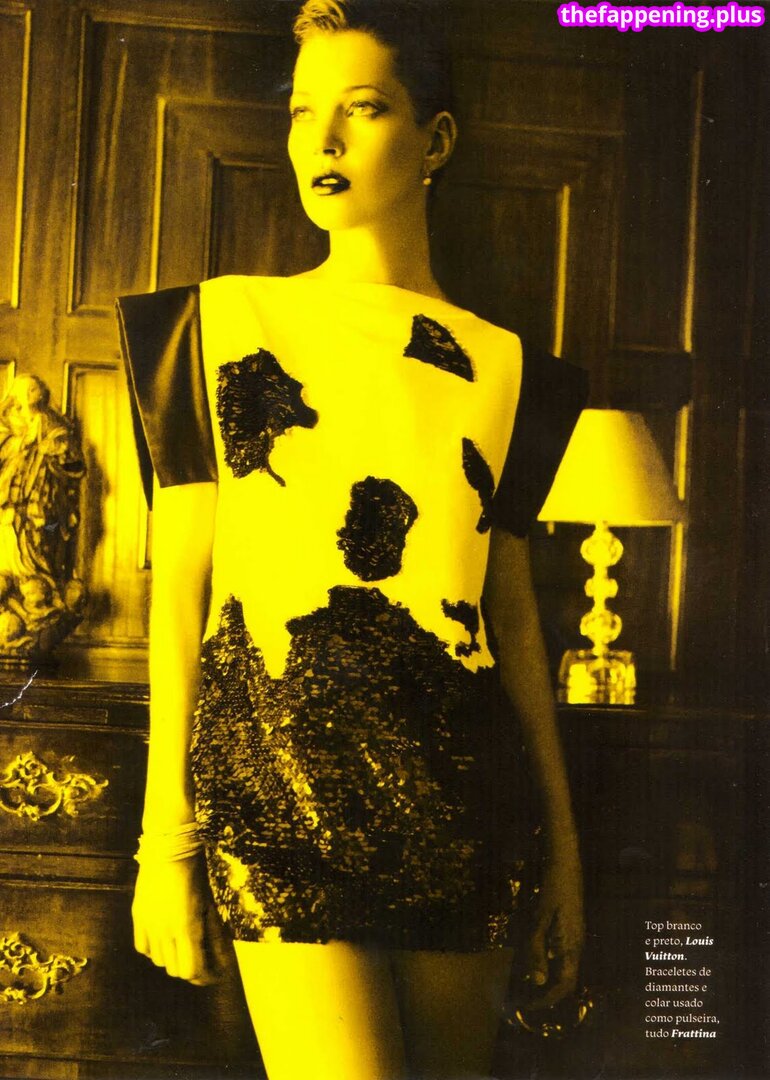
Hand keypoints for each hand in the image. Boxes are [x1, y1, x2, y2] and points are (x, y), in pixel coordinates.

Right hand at [132, 853, 230, 985]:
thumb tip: (224, 960)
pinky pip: (143, 947)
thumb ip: (214, 934)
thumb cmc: (195, 873)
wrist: (169, 848)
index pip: (192, 970)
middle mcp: (165, 930)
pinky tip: (164, 940)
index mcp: (188, 927)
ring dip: (173, 959)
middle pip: (175, 969)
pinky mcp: (137, 916)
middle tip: (202, 962)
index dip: (204, 977)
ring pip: (159, 961)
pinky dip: (154, 950)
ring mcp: (149, 924)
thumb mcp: (209, 904)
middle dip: (191, 969)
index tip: (213, 974)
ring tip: (184, 947)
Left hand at [526, 852, 584, 1007]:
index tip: (530, 1006)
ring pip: (564, 968)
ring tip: (526, 983)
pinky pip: (562, 955)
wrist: (566, 865)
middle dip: (547, 993)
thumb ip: (537, 950)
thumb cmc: (552, 891)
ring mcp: (576, 938)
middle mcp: (577, 946)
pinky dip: (548, 963)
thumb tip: (538, 982)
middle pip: (566, 980)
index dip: (548, 999)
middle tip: (525, 998)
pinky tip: (534, 958)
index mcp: (571, 947)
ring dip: (547, 978)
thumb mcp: (539, 920)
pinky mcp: (572, 930)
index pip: (565, 985)